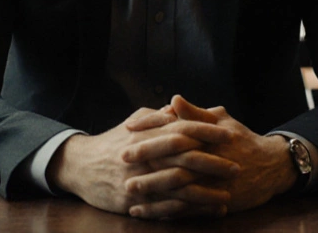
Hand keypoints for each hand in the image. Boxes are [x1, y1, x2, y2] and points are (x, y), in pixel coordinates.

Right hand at [47, 106, 240, 217]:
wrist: (80, 166)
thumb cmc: (112, 142)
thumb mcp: (133, 122)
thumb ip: (159, 116)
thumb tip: (182, 107)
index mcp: (145, 133)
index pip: (181, 129)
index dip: (206, 131)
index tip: (229, 134)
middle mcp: (143, 155)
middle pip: (184, 158)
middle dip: (213, 162)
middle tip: (237, 167)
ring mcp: (138, 179)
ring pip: (177, 187)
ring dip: (205, 192)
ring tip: (227, 195)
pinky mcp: (133, 202)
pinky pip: (164, 208)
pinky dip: (188, 211)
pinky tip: (207, 211)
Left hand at [126, 95, 298, 216]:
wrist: (271, 167)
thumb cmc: (242, 139)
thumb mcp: (222, 120)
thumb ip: (195, 113)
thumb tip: (172, 100)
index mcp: (207, 136)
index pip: (173, 128)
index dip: (149, 127)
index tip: (128, 127)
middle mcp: (209, 158)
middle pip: (172, 158)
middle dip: (145, 159)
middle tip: (120, 159)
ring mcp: (212, 182)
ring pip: (177, 187)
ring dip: (151, 190)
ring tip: (128, 191)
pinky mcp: (216, 202)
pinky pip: (186, 209)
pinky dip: (165, 211)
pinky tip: (147, 212)